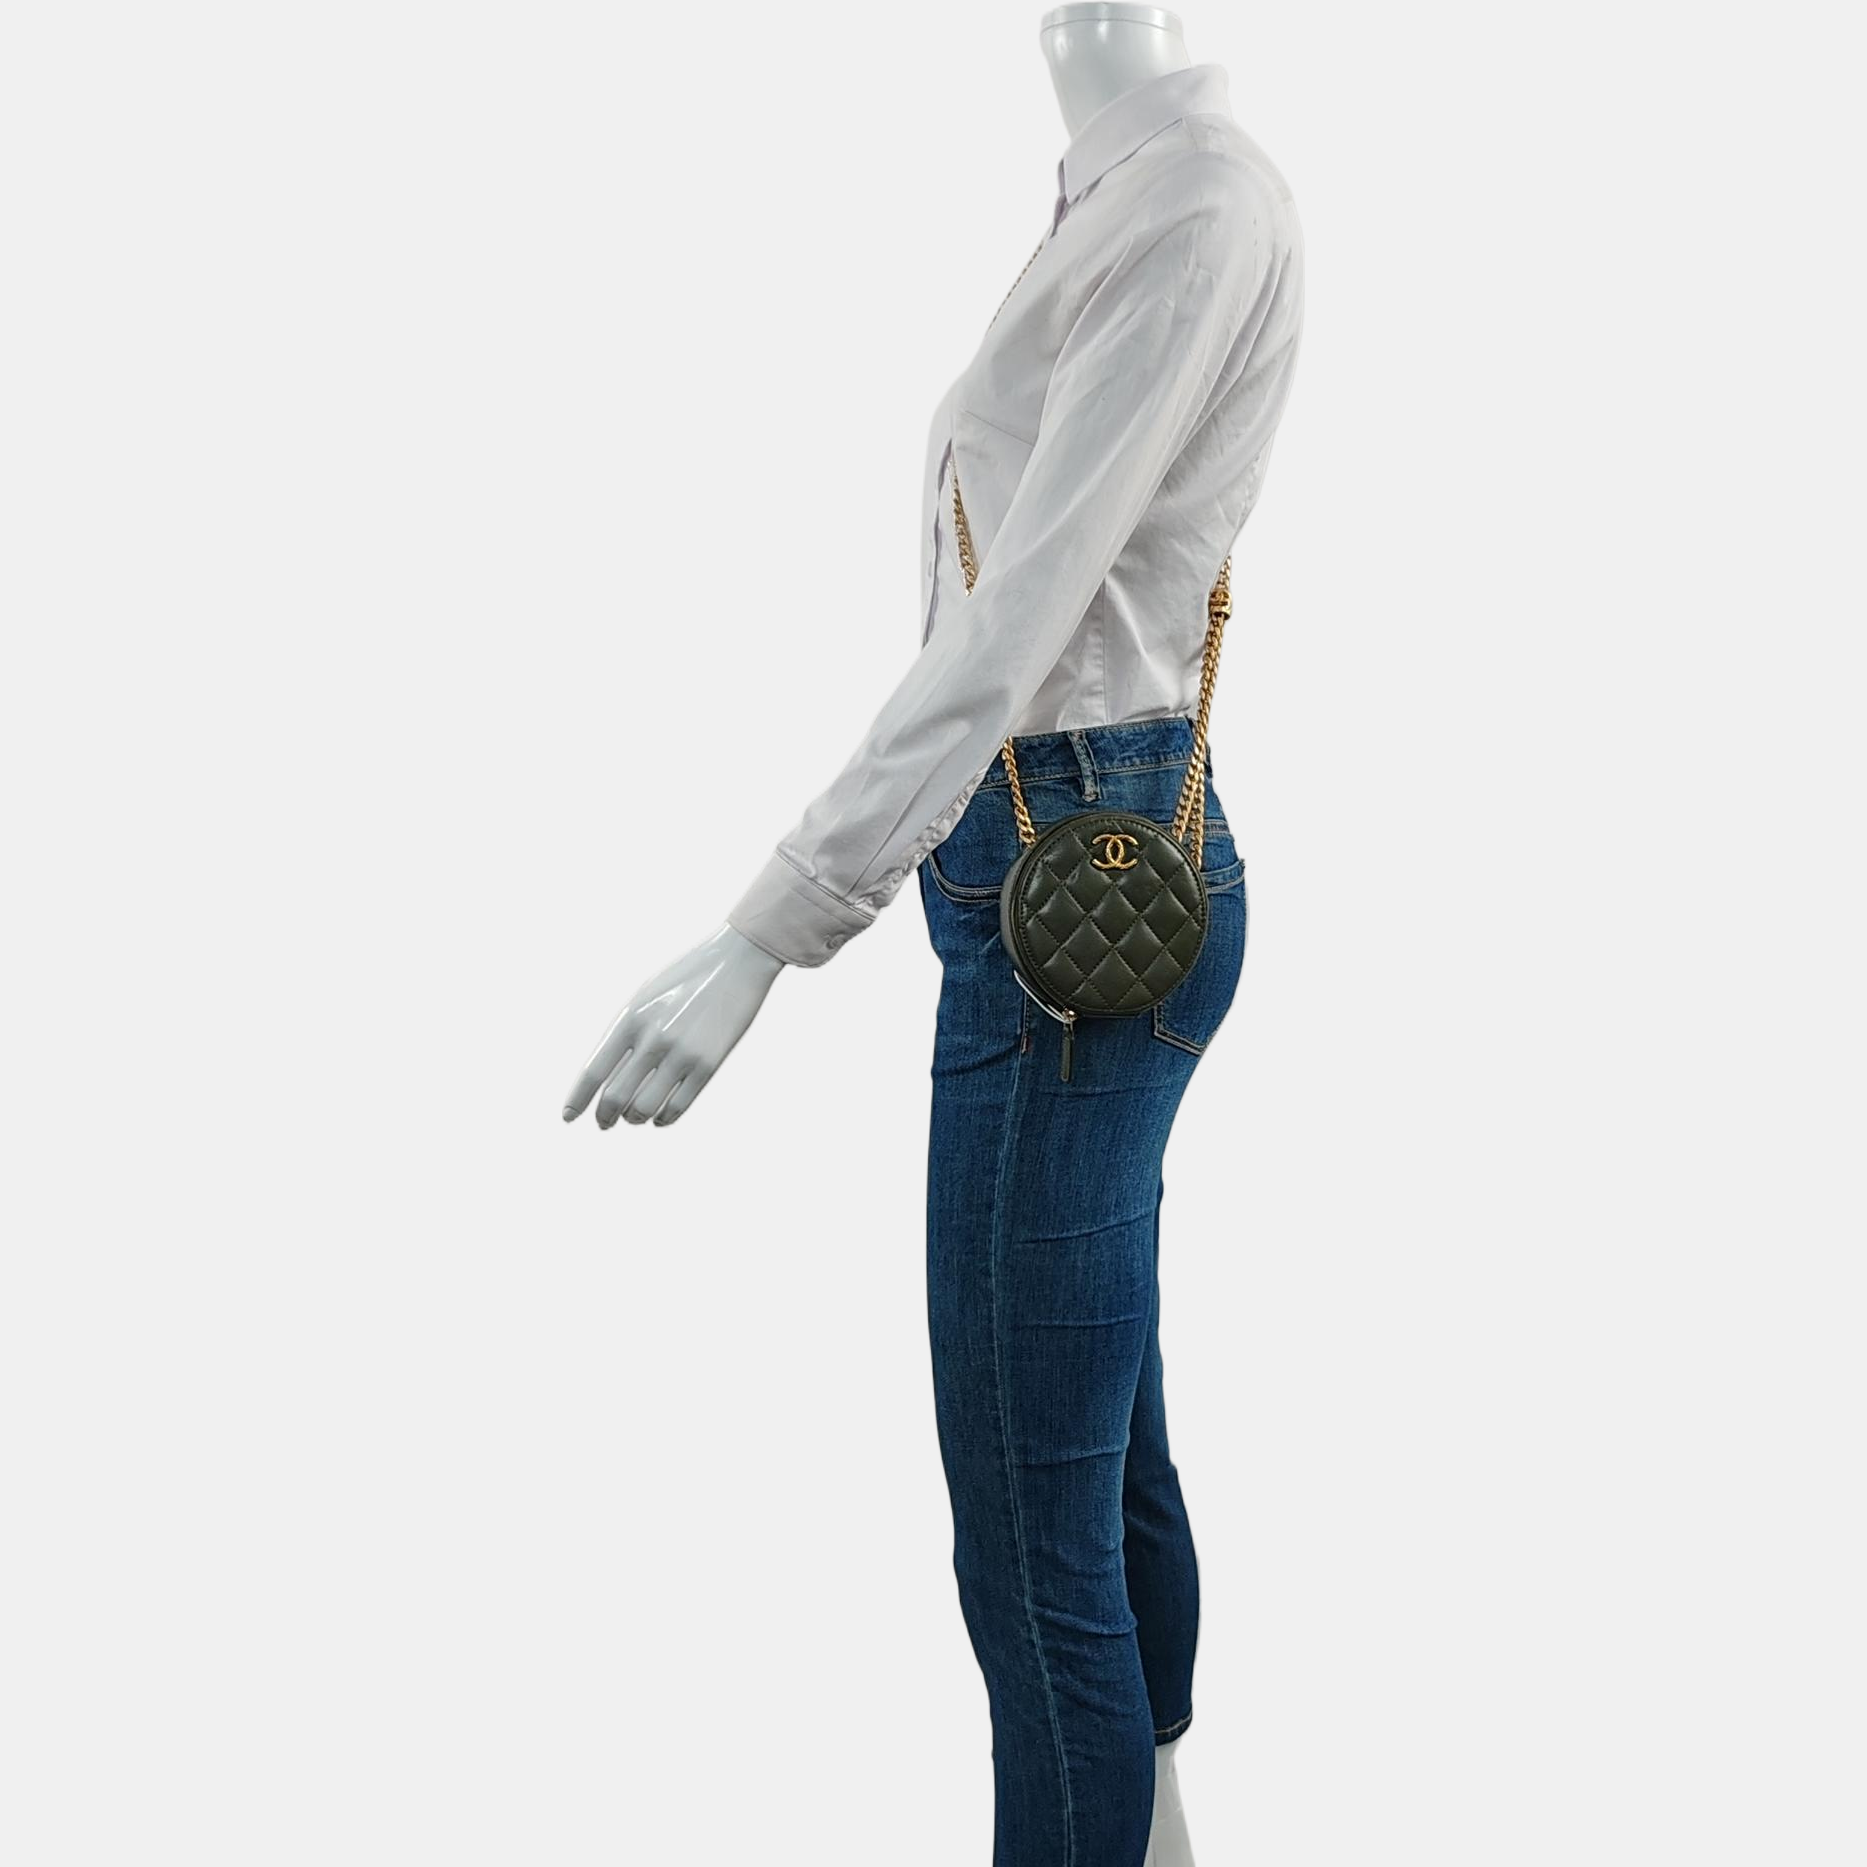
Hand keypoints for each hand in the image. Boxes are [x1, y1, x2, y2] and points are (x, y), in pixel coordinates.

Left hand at [561, 924, 784, 1128]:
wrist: (738, 961)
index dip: (578, 1099)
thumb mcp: (646, 996)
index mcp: (631, 1018)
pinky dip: (664, 1118)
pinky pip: (678, 1106)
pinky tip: (659, 1118)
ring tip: (633, 1117)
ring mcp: (682, 1054)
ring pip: (644, 1108)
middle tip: (604, 1123)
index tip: (568, 1117)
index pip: (594, 1071)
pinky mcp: (709, 1065)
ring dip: (634, 1118)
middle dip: (605, 1116)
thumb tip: (610, 1075)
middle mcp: (653, 1038)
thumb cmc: (687, 978)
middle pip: (616, 1096)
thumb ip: (627, 1032)